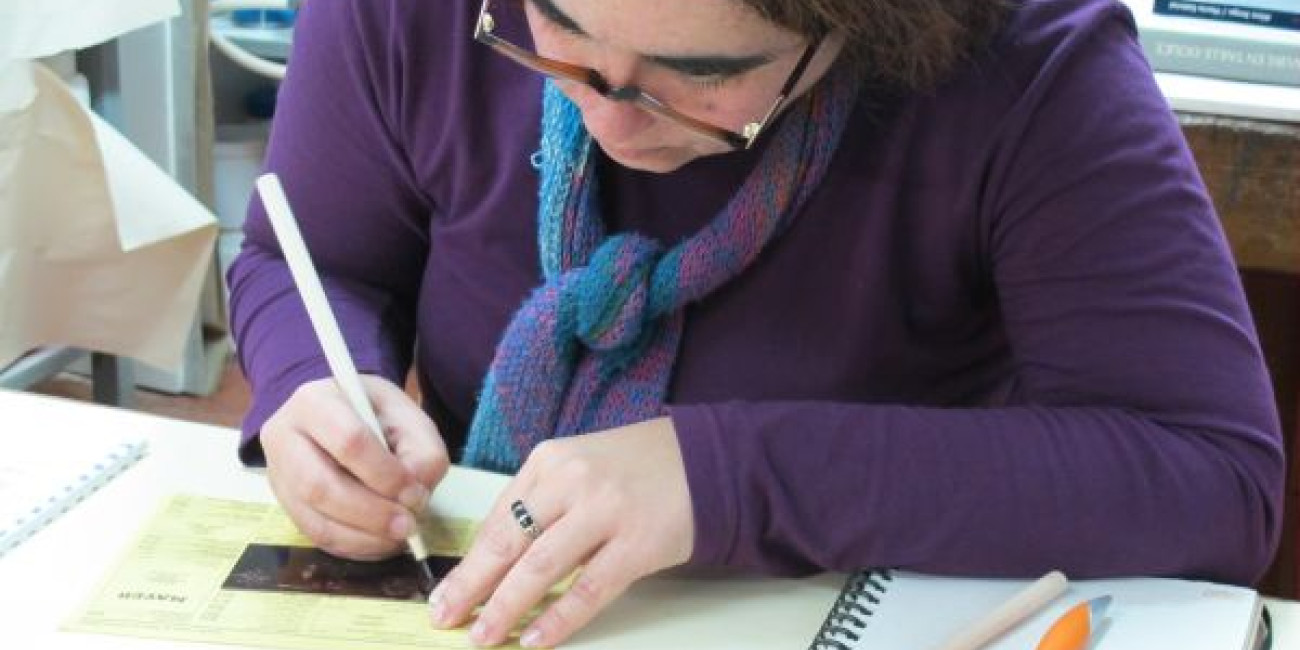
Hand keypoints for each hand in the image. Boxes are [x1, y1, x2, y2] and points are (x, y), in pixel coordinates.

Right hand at [262, 375, 448, 559]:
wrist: (340, 415)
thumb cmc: (375, 413)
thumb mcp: (407, 416)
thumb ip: (421, 450)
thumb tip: (415, 494)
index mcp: (314, 401)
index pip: (348, 442)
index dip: (385, 475)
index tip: (415, 493)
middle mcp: (284, 437)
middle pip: (321, 486)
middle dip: (371, 513)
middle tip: (408, 526)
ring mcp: (278, 474)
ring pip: (315, 518)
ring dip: (363, 536)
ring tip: (398, 537)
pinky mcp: (284, 504)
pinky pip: (315, 535)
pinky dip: (352, 545)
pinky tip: (379, 542)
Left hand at [428, 417, 693, 647]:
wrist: (707, 458)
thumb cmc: (637, 467)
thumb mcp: (579, 465)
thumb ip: (541, 502)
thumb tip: (497, 559)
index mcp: (549, 461)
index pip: (496, 518)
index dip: (467, 562)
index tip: (445, 593)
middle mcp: (572, 480)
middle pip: (508, 542)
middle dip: (471, 586)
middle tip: (445, 619)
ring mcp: (605, 510)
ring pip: (541, 567)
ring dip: (505, 606)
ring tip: (482, 636)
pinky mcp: (637, 542)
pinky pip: (589, 588)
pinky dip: (559, 617)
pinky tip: (535, 639)